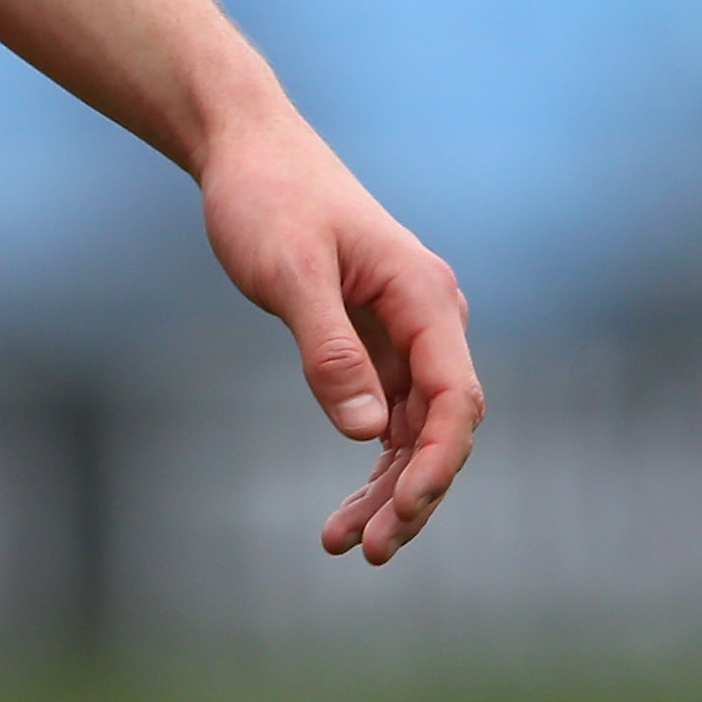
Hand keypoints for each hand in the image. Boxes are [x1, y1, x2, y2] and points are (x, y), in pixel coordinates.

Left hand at [199, 110, 481, 562]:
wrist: (246, 151)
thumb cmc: (265, 199)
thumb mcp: (288, 272)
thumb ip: (328, 350)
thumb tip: (366, 433)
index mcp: (424, 296)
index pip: (456, 399)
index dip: (436, 464)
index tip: (400, 513)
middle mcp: (429, 316)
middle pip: (440, 426)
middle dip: (410, 494)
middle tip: (364, 551)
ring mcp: (406, 330)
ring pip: (413, 429)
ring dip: (388, 489)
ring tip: (343, 544)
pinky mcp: (376, 339)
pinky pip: (387, 413)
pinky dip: (370, 460)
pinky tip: (346, 506)